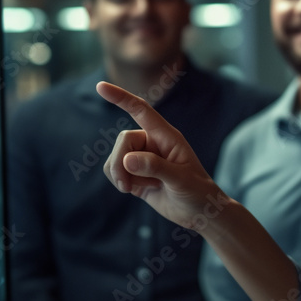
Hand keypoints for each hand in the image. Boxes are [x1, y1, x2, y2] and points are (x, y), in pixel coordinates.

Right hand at [96, 81, 223, 229]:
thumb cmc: (197, 192)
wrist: (199, 213)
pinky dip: (120, 182)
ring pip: (115, 158)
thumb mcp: (181, 179)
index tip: (101, 87)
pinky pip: (114, 171)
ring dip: (120, 176)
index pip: (141, 110)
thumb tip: (128, 160)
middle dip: (120, 163)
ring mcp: (142, 158)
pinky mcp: (135, 174)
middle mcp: (152, 143)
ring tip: (138, 189)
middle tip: (128, 186)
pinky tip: (137, 191)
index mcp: (166, 136)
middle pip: (123, 141)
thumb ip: (155, 167)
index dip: (121, 97)